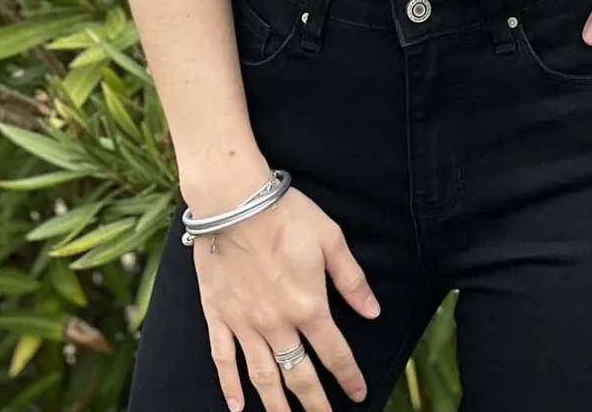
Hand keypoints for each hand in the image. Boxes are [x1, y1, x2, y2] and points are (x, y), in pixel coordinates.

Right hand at [194, 184, 380, 411]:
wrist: (233, 201)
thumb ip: (352, 279)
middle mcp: (277, 325)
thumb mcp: (330, 239)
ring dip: (276, 406)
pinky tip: (236, 406)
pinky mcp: (219, 316)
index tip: (358, 393)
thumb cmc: (285, 214)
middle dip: (315, 404)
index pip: (334, 353)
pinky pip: (223, 360)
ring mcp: (245, 324)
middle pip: (299, 375)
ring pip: (263, 377)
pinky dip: (229, 387)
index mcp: (308, 306)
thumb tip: (373, 311)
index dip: (348, 377)